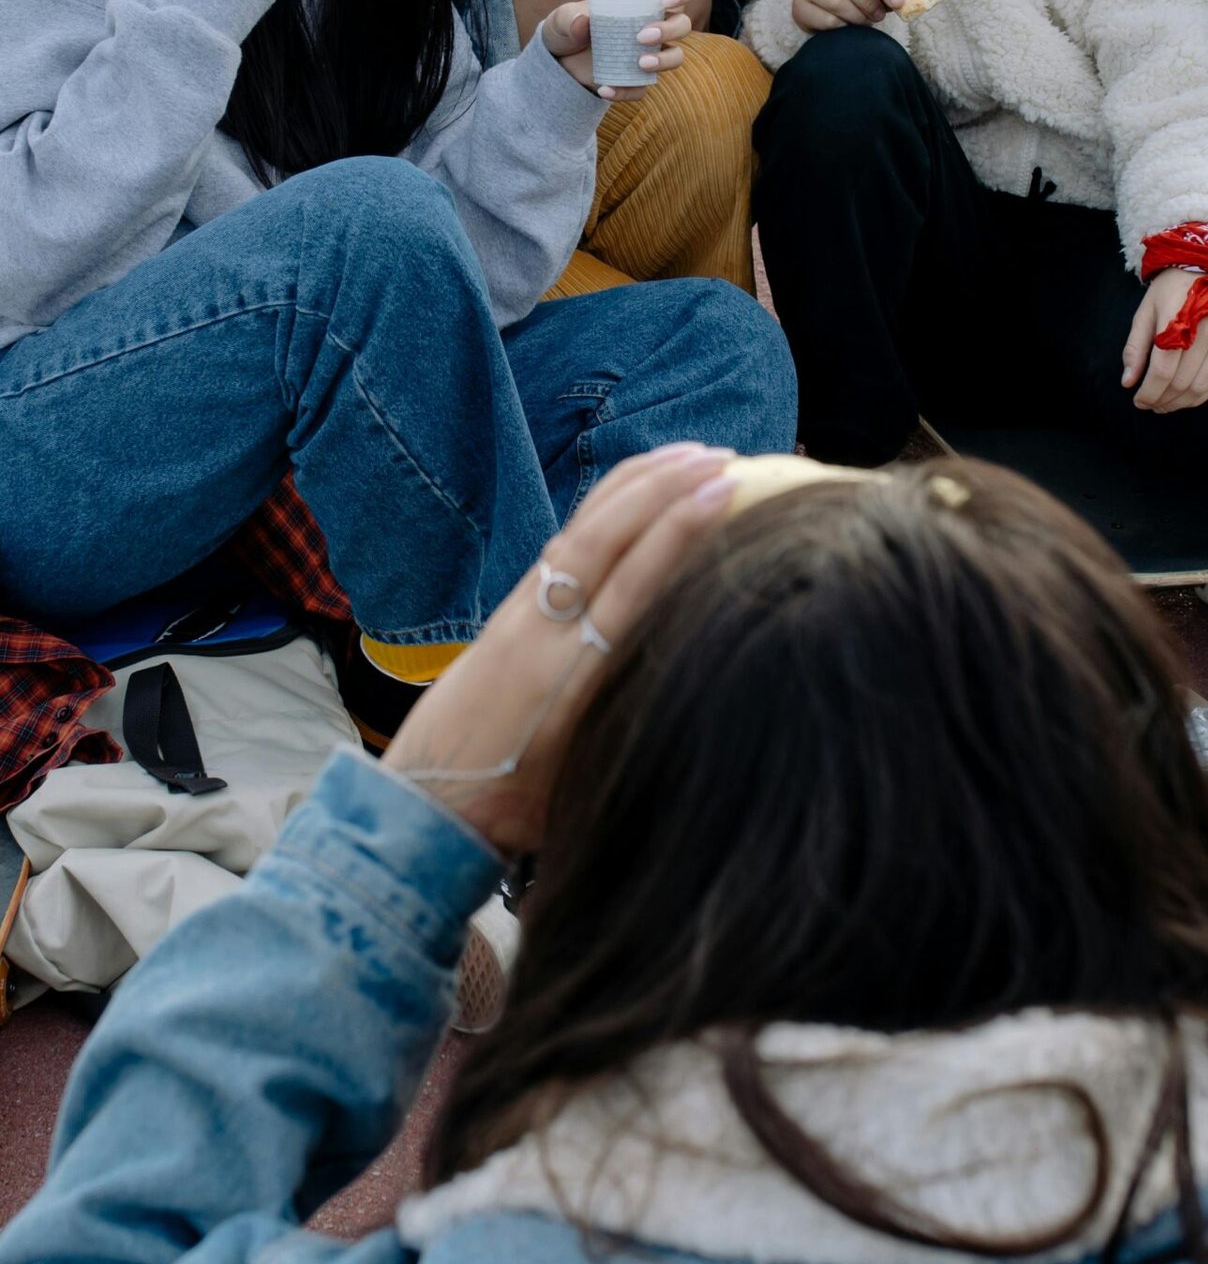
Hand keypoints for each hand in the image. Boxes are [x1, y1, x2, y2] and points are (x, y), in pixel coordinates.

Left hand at [383, 444, 737, 855]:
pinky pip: (568, 541)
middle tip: (724, 460)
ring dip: (639, 486)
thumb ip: (638, 719)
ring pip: (584, 529)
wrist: (427, 804)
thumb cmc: (519, 808)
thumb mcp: (591, 775)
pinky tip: (637, 490)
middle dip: (665, 489)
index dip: (680, 532)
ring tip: (691, 455)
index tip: (724, 491)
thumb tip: (707, 687)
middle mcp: (544, 631)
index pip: (634, 583)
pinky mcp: (512, 610)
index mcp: (570, 676)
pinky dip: (608, 507)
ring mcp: (523, 614)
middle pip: (607, 537)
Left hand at [539, 0, 693, 99]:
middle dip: (671, 29)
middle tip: (643, 35)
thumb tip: (583, 22)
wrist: (557, 62)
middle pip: (682, 25)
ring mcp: (648, 54)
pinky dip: (626, 91)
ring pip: (676, 56)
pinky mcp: (637, 80)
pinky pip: (643, 89)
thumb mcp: (561, 18)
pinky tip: (605, 89)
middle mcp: (653, 26)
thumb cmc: (566, 28)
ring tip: (640, 63)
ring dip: (664, 60)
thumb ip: (569, 17)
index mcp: (643, 2)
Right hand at [792, 0, 903, 33]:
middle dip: (869, 1)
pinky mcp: (797, 6)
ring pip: (836, 1)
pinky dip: (842, 26)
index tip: (898, 2)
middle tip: (879, 15)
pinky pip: (826, 20)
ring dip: (857, 16)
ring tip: (865, 21)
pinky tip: (846, 25)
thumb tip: (900, 0)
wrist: (820, 5)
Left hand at [1122, 268, 1207, 411]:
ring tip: (1164, 405)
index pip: (1163, 370)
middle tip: (1149, 405)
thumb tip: (1128, 382)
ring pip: (1200, 387)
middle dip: (1162, 400)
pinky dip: (1199, 396)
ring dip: (1179, 402)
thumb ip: (1135, 348)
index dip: (1149, 392)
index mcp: (1177, 320)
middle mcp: (1205, 331)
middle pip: (1181, 382)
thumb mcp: (1145, 312)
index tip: (1138, 400)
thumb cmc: (1170, 289)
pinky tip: (1184, 398)